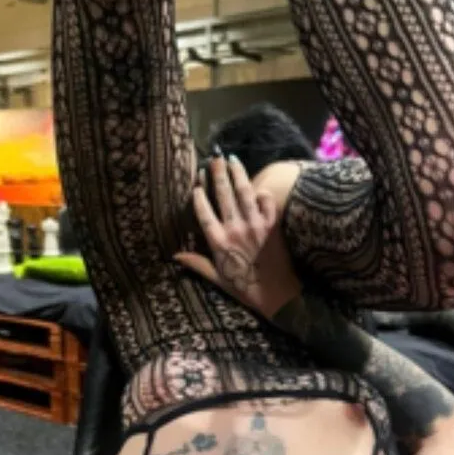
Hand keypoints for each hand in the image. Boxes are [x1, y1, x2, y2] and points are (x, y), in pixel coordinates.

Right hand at [175, 154, 301, 319]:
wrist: (277, 295)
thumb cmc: (245, 289)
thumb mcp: (217, 278)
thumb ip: (197, 264)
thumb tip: (176, 255)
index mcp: (219, 243)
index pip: (204, 213)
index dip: (199, 197)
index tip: (196, 183)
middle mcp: (235, 230)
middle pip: (224, 196)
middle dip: (218, 175)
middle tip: (214, 159)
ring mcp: (255, 226)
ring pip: (244, 193)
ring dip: (238, 174)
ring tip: (232, 159)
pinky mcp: (273, 226)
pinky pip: (267, 202)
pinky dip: (263, 193)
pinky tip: (258, 186)